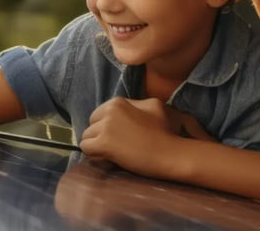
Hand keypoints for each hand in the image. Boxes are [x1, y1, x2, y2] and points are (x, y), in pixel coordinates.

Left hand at [79, 97, 211, 175]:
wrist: (173, 153)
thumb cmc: (169, 133)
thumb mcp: (154, 107)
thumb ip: (136, 106)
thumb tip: (123, 113)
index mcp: (119, 101)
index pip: (101, 113)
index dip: (109, 127)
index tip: (121, 137)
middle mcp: (111, 109)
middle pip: (92, 123)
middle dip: (100, 134)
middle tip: (117, 146)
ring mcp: (106, 125)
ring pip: (87, 136)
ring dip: (97, 146)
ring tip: (114, 154)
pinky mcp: (104, 142)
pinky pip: (86, 148)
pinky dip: (94, 155)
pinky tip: (108, 158)